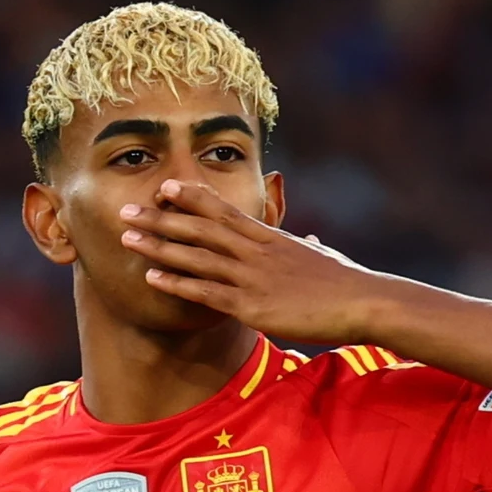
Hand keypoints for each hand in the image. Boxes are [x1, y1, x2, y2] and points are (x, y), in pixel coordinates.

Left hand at [120, 179, 399, 344]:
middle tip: (126, 209)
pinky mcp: (252, 305)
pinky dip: (176, 284)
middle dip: (160, 219)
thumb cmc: (347, 281)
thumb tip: (307, 237)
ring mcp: (252, 277)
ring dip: (158, 247)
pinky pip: (206, 292)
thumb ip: (307, 244)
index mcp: (270, 237)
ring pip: (196, 257)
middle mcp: (256, 251)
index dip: (192, 198)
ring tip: (126, 238)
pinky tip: (150, 279)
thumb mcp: (323, 254)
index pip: (224, 211)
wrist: (365, 302)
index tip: (165, 187)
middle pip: (199, 229)